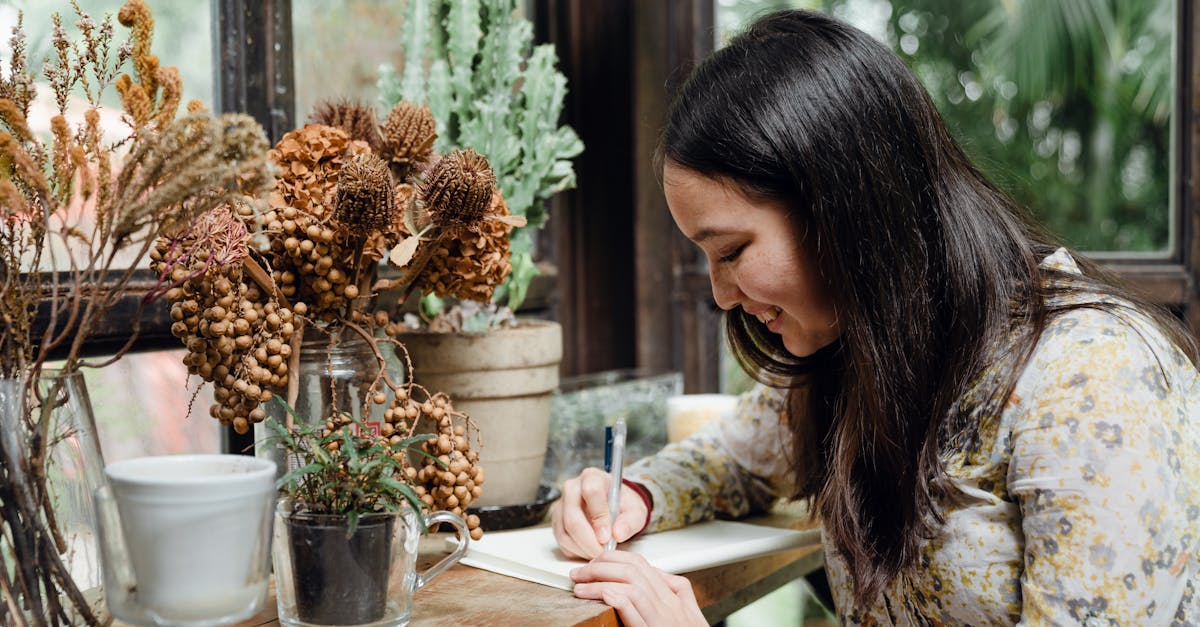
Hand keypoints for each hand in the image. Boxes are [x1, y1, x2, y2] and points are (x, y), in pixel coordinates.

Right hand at [551, 467, 647, 558]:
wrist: (614, 506)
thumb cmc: (623, 505)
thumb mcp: (635, 510)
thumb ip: (630, 521)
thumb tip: (618, 534)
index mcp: (592, 478)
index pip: (591, 492)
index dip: (599, 516)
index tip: (607, 537)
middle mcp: (572, 488)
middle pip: (572, 517)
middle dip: (588, 540)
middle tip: (602, 552)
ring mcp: (561, 505)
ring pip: (564, 531)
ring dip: (582, 548)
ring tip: (598, 552)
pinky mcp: (557, 521)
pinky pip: (561, 540)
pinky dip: (575, 550)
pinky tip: (589, 550)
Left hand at [570, 551, 706, 626]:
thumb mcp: (689, 614)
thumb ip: (676, 591)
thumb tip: (659, 573)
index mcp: (673, 598)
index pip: (642, 565)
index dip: (615, 558)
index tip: (596, 562)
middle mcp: (668, 605)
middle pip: (633, 570)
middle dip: (602, 566)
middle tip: (580, 572)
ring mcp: (661, 619)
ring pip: (631, 585)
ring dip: (600, 580)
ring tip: (580, 585)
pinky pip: (632, 609)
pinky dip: (615, 597)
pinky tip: (600, 594)